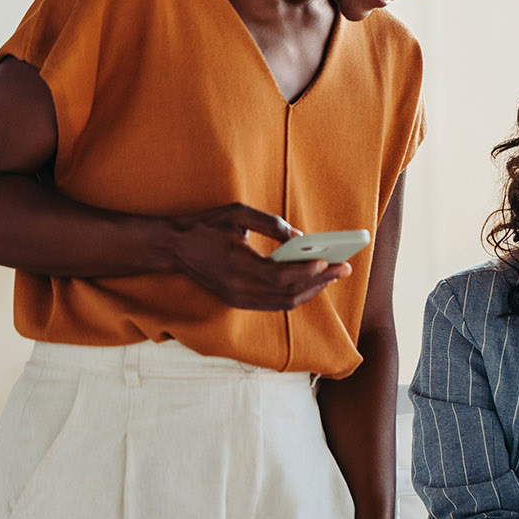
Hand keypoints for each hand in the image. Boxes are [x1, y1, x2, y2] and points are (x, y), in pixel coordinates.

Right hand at [171, 203, 351, 309]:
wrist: (175, 247)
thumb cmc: (207, 226)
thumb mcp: (237, 214)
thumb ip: (270, 223)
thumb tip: (299, 238)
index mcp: (238, 267)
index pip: (281, 277)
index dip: (307, 272)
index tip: (329, 262)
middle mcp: (239, 290)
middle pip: (288, 294)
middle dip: (319, 282)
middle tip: (343, 268)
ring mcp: (238, 299)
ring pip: (283, 304)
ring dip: (311, 291)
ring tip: (332, 275)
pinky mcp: (238, 302)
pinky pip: (274, 304)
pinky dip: (295, 295)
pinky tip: (310, 282)